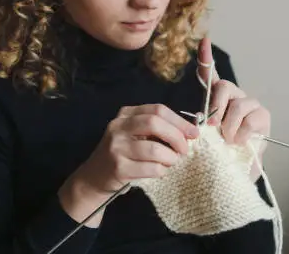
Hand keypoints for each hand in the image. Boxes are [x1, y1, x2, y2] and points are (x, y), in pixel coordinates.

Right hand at [59, 104, 198, 224]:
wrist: (94, 177)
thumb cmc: (123, 153)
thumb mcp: (135, 134)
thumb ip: (157, 128)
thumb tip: (190, 131)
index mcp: (126, 114)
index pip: (158, 110)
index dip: (179, 121)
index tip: (194, 133)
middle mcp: (118, 127)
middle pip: (155, 123)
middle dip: (177, 137)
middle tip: (185, 150)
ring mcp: (117, 147)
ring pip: (155, 149)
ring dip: (171, 157)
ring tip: (171, 162)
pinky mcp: (118, 167)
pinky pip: (151, 168)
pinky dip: (162, 170)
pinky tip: (160, 171)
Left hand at [197, 37, 270, 179]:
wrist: (235, 172)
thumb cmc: (217, 152)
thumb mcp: (203, 136)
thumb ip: (201, 123)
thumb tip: (202, 117)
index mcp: (216, 99)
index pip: (210, 74)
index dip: (206, 57)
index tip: (203, 40)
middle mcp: (234, 97)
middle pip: (224, 87)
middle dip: (216, 106)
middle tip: (211, 126)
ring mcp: (250, 105)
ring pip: (237, 105)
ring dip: (229, 126)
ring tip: (227, 141)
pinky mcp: (263, 117)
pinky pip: (251, 119)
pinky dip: (241, 134)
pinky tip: (239, 142)